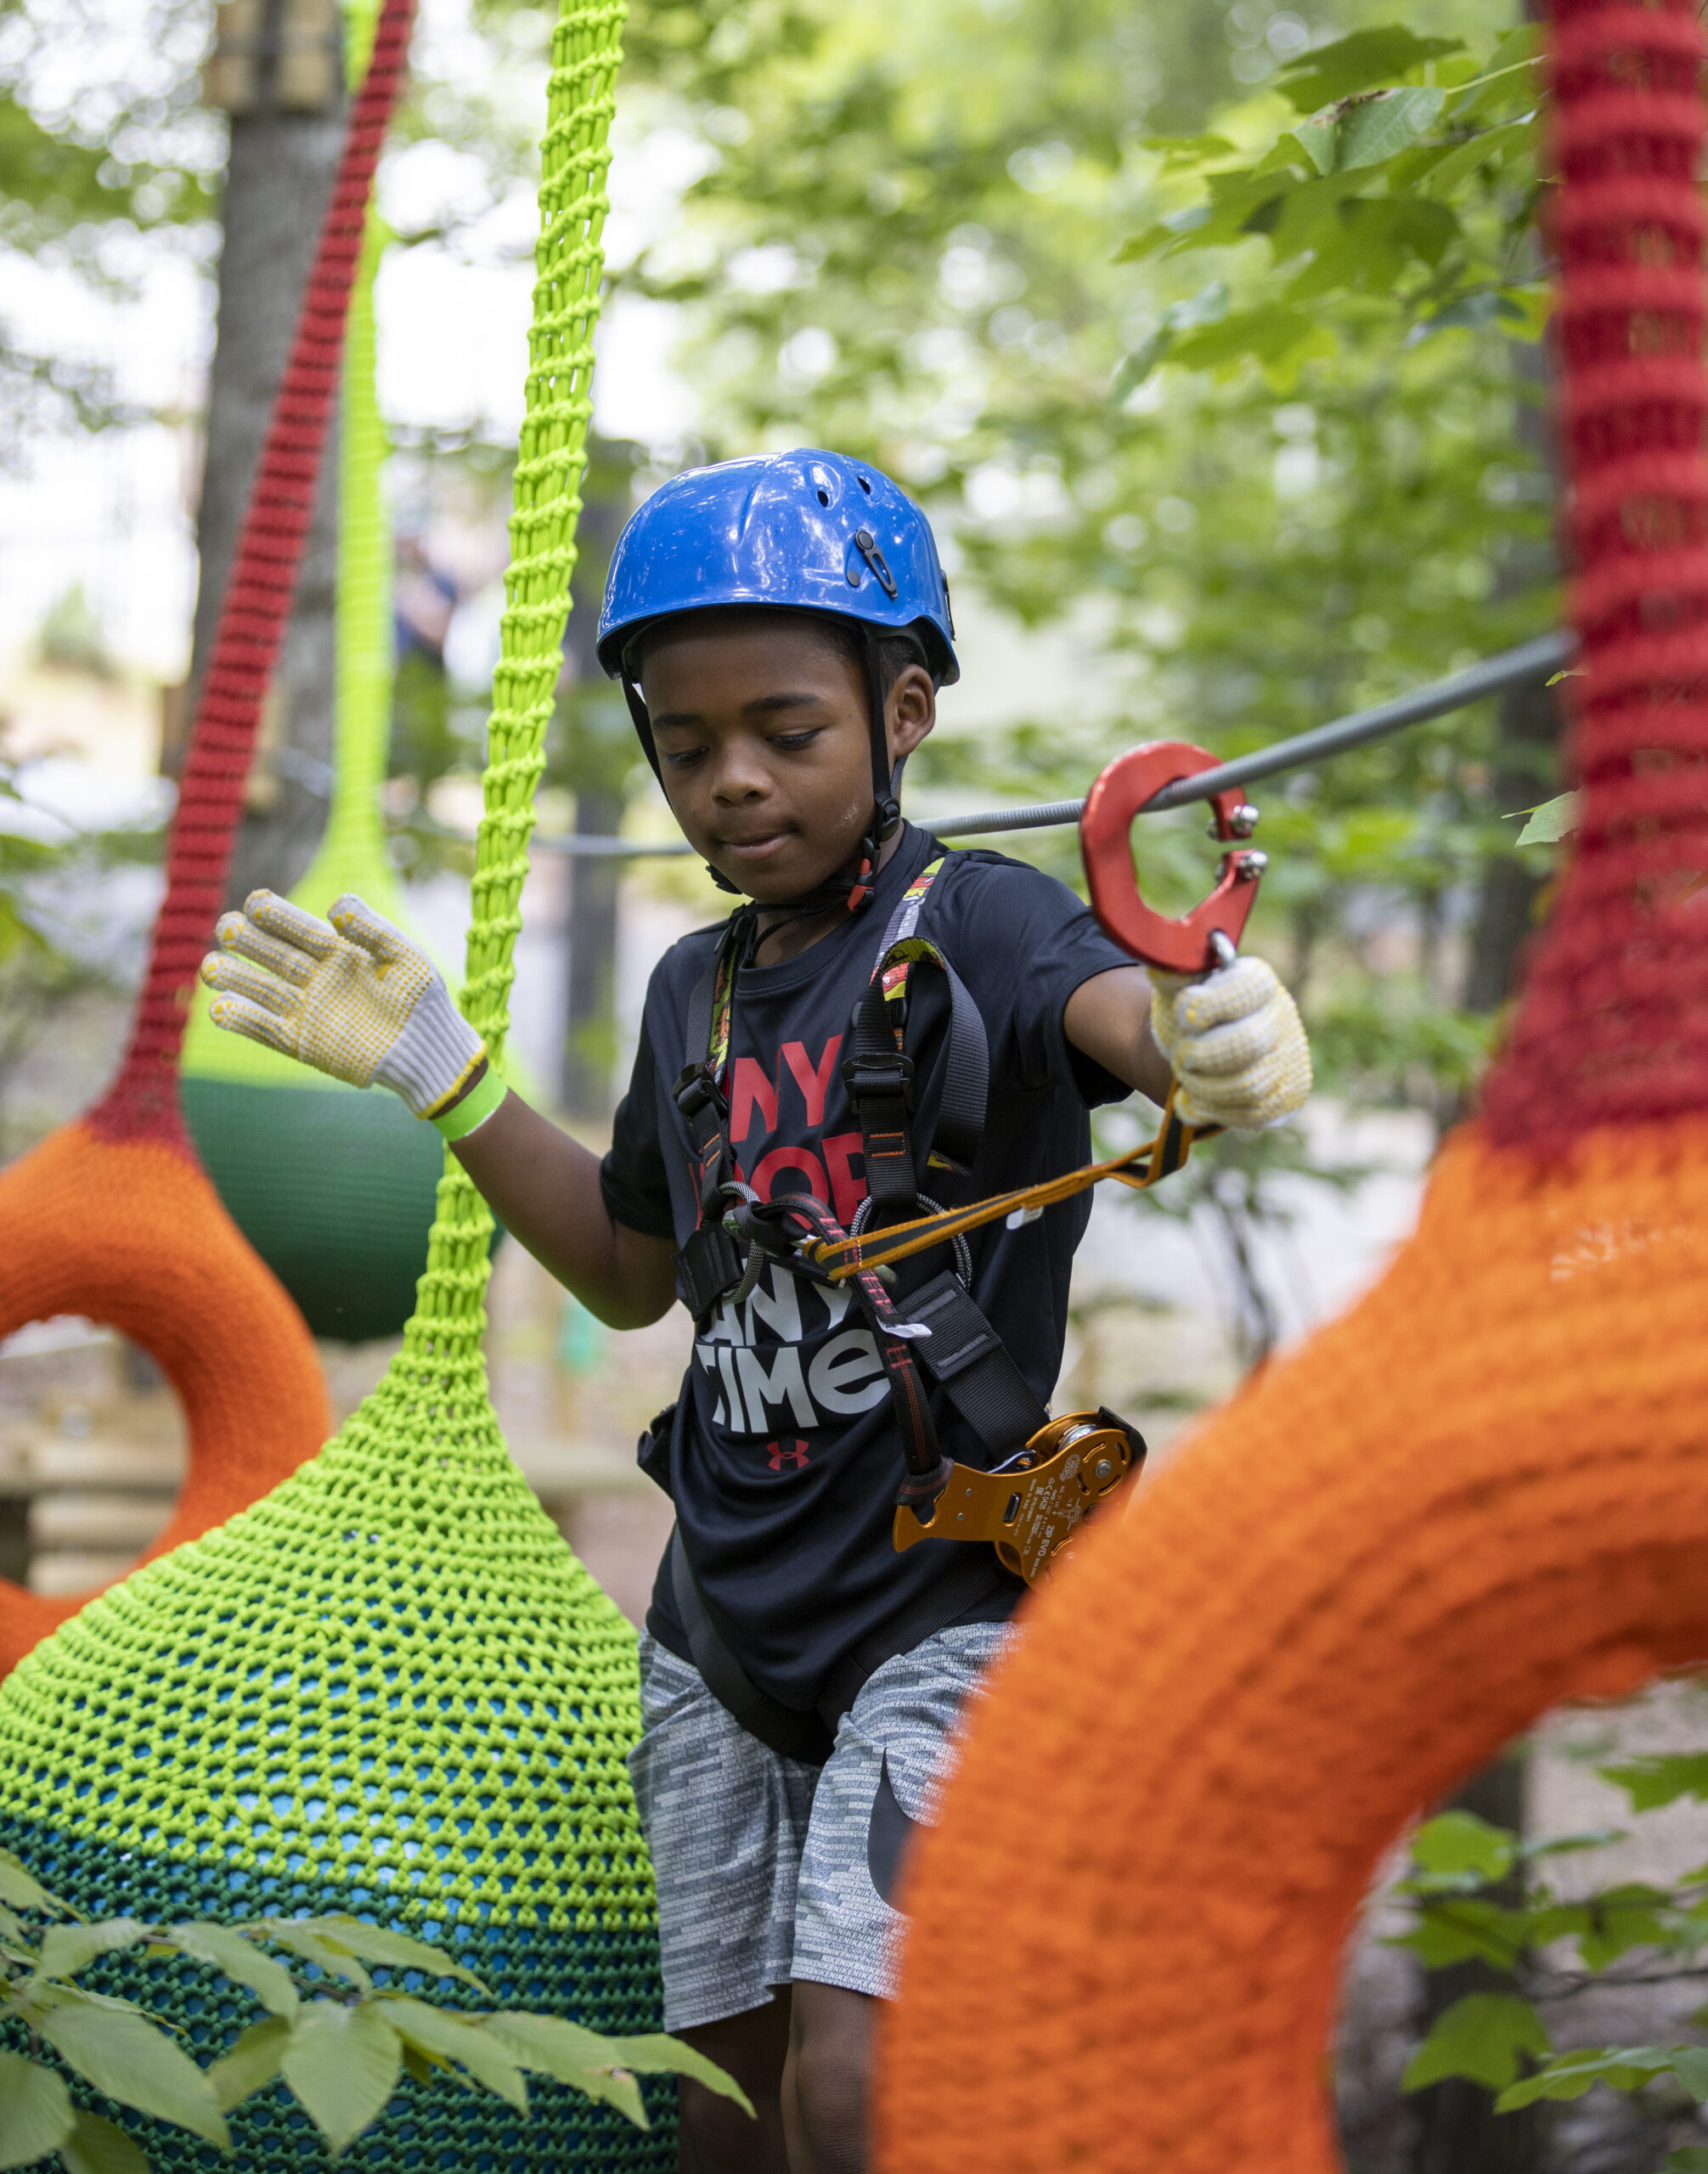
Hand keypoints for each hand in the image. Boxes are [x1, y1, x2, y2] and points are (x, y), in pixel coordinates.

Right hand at [200, 891, 483, 1118]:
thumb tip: (333, 907)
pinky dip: (243, 1020)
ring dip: (235, 978)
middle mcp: (319, 978)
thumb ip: (372, 928)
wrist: (429, 1050)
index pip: (301, 929)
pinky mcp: (304, 1042)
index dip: (278, 915)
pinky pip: (266, 1029)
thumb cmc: (422, 999)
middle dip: (249, 941)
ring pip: (263, 989)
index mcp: (341, 952)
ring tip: (208, 966)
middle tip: (225, 927)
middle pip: (275, 955)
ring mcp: (308, 1010)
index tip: (255, 903)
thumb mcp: (404, 956)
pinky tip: (218, 1008)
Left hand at [1148, 955, 1311, 1130]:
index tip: (1185, 1016)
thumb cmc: (1187, 1020)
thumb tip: (1163, 962)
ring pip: (1248, 1086)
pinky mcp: (1286, 1099)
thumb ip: (1171, 975)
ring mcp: (1290, 1059)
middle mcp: (1282, 1018)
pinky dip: (1213, 1110)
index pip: (1250, 987)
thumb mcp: (1176, 991)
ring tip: (1186, 1077)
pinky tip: (1195, 1098)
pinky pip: (1252, 1114)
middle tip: (1181, 1056)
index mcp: (1257, 983)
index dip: (1212, 1005)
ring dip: (1203, 1086)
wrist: (1196, 1057)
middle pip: (1249, 1043)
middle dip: (1202, 1055)